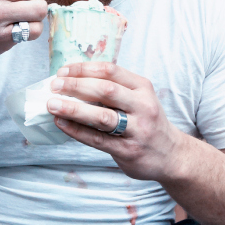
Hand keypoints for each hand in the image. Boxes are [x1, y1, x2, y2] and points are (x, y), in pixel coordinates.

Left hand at [46, 62, 184, 180]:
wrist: (172, 156)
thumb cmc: (147, 123)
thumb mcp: (139, 99)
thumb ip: (114, 90)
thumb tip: (72, 82)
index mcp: (142, 88)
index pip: (110, 71)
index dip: (84, 69)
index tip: (63, 71)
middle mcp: (142, 106)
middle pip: (105, 90)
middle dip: (76, 85)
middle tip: (54, 86)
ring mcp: (136, 130)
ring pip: (102, 116)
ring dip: (74, 109)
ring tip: (52, 105)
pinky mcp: (128, 151)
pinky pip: (98, 139)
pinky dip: (77, 131)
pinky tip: (61, 124)